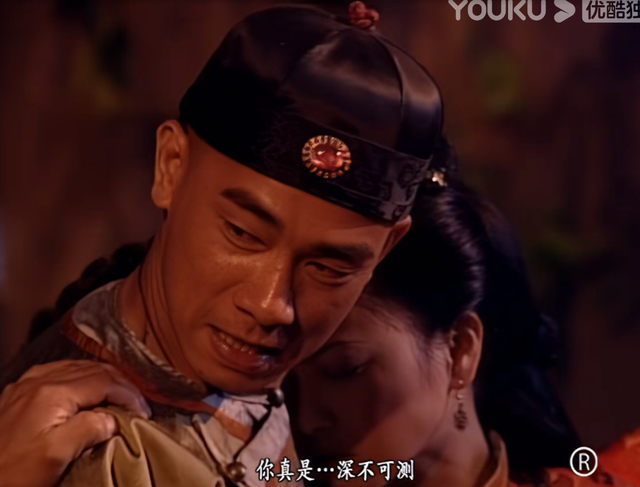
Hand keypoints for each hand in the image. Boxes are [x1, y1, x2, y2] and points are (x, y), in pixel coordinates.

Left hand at [0, 360, 150, 486]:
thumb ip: (88, 429)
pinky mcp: (18, 393)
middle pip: (93, 369)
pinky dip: (80, 376)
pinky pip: (58, 372)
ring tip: (119, 395)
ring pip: (76, 367)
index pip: (104, 381)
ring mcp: (27, 384)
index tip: (144, 413)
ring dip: (102, 378)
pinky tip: (85, 389)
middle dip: (120, 383)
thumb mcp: (55, 456)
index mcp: (53, 392)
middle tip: (138, 403)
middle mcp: (40, 380)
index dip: (129, 394)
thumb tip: (114, 419)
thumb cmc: (14, 474)